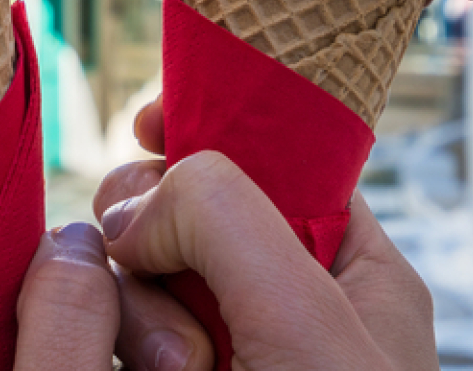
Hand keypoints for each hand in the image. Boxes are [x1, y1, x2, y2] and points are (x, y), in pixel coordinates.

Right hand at [91, 100, 436, 370]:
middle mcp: (290, 311)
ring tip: (182, 368)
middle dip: (154, 235)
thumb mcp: (305, 318)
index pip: (275, 163)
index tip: (149, 124)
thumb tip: (135, 208)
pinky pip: (124, 340)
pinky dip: (118, 345)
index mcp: (354, 271)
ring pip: (144, 284)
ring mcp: (231, 355)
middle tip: (148, 261)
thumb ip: (227, 221)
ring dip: (140, 312)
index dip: (207, 132)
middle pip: (187, 217)